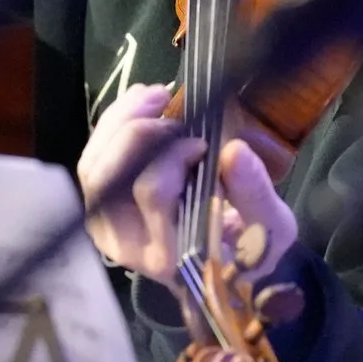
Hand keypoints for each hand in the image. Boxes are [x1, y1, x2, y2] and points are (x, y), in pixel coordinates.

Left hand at [78, 84, 296, 287]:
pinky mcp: (101, 209)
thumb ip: (255, 193)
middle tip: (179, 119)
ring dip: (121, 122)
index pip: (154, 195)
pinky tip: (142, 103)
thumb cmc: (246, 249)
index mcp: (171, 255)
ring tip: (157, 96)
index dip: (174, 157)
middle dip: (143, 133)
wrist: (222, 266)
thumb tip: (234, 151)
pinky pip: (93, 162)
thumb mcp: (269, 228)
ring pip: (94, 166)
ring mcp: (107, 228)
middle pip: (113, 177)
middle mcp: (128, 245)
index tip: (204, 143)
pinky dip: (113, 126)